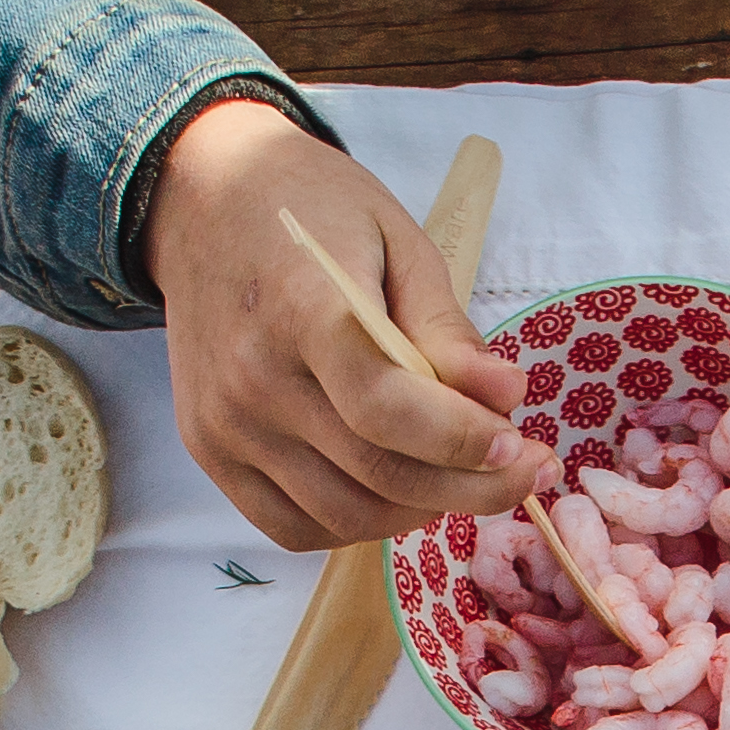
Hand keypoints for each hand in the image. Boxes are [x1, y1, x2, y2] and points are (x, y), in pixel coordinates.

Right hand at [144, 95, 559, 548]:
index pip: (386, 408)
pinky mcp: (209, 453)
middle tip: (526, 474)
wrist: (203, 204)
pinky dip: (358, 524)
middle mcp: (251, 378)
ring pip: (345, 514)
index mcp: (299, 310)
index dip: (462, 440)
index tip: (521, 446)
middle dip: (471, 488)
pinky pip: (295, 526)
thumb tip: (506, 396)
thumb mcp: (396, 241)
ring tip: (465, 476)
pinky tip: (398, 490)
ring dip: (422, 510)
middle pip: (376, 473)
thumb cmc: (312, 211)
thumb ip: (446, 327)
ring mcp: (224, 425)